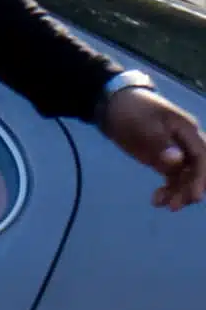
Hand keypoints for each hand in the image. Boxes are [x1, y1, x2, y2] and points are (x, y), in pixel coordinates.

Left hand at [103, 80, 205, 210]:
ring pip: (186, 177)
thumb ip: (161, 144)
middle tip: (175, 206)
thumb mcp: (143, 125)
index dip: (200, 177)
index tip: (195, 197)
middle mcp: (186, 142)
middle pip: (198, 169)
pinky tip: (157, 200)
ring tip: (160, 204)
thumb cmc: (130, 110)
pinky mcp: (165, 159)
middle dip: (190, 188)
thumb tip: (178, 160)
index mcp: (187, 130)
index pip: (201, 156)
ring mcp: (177, 152)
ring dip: (178, 192)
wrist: (112, 104)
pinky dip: (168, 189)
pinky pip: (173, 178)